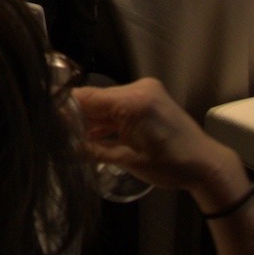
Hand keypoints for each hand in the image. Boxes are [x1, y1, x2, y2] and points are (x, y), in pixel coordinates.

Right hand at [70, 79, 249, 208]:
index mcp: (133, 101)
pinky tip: (94, 136)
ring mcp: (145, 92)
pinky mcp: (149, 99)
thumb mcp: (126, 160)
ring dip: (91, 120)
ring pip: (106, 103)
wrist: (206, 164)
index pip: (86, 97)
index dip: (64, 110)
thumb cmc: (170, 166)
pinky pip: (119, 106)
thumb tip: (62, 145)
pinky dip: (107, 120)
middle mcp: (138, 89)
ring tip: (72, 140)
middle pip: (94, 99)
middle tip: (58, 136)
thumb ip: (91, 148)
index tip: (47, 123)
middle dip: (76, 117)